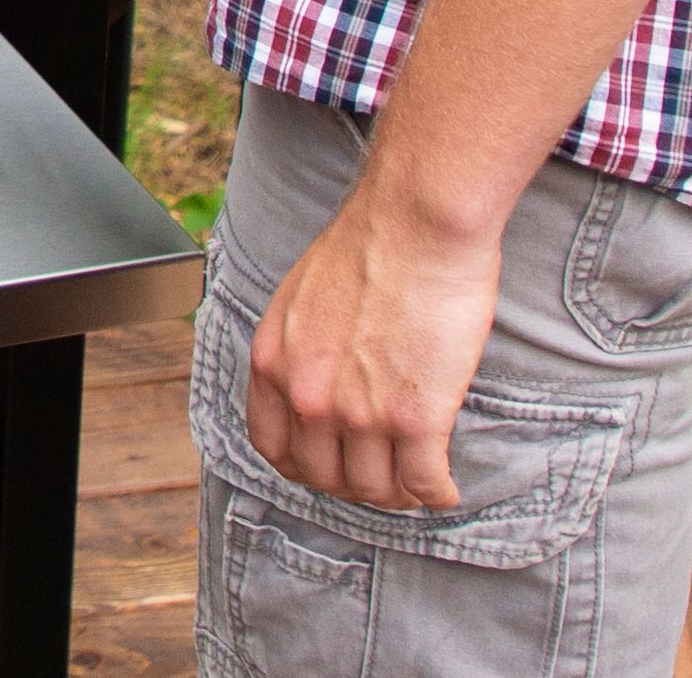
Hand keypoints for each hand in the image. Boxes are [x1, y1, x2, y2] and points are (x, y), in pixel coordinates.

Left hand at [247, 184, 497, 511]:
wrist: (414, 224)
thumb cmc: (367, 249)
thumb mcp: (300, 301)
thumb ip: (298, 351)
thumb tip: (313, 387)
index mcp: (273, 362)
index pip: (273, 448)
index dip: (304, 466)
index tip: (330, 465)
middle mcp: (308, 395)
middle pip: (326, 477)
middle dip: (355, 482)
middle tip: (382, 472)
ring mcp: (360, 412)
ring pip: (376, 490)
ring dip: (399, 491)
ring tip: (415, 478)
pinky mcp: (416, 419)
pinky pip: (425, 486)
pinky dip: (438, 494)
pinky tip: (445, 484)